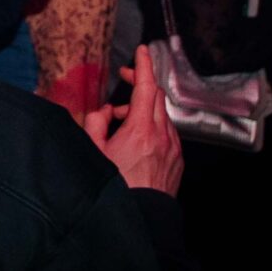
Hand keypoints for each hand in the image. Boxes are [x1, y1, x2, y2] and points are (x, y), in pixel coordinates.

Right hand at [82, 47, 182, 196]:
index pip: (147, 87)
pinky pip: (168, 133)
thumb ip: (96, 123)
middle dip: (141, 83)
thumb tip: (104, 112)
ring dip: (145, 109)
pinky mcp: (177, 161)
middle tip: (125, 80)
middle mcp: (162, 135)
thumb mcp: (94, 152)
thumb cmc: (116, 188)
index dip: (144, 65)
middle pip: (157, 96)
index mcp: (141, 129)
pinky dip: (154, 126)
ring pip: (162, 115)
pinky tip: (137, 140)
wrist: (141, 219)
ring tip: (122, 121)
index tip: (142, 50)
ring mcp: (173, 149)